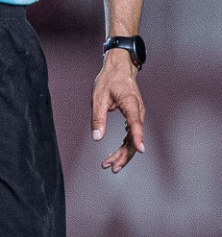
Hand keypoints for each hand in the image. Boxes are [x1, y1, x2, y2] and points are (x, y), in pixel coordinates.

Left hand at [91, 48, 145, 172]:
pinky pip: (131, 135)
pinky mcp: (134, 118)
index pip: (136, 123)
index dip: (138, 137)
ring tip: (110, 165)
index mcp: (131, 105)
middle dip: (124, 155)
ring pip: (133, 139)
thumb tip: (96, 138)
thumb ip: (98, 118)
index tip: (140, 150)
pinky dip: (124, 146)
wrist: (119, 70)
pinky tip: (117, 155)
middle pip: (134, 138)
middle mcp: (138, 112)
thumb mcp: (98, 98)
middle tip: (111, 167)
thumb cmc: (108, 81)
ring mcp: (138, 116)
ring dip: (123, 154)